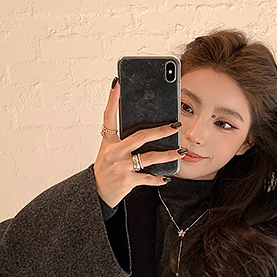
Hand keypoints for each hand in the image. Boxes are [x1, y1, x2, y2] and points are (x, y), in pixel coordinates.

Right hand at [93, 79, 183, 209]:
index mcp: (109, 141)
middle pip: (140, 137)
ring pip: (149, 158)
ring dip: (168, 155)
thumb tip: (149, 127)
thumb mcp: (110, 150)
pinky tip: (166, 177)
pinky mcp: (126, 181)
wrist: (96, 192)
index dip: (113, 100)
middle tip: (176, 125)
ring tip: (180, 152)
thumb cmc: (107, 168)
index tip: (118, 84)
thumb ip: (125, 139)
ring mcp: (120, 166)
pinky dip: (158, 178)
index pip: (109, 116)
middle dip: (160, 131)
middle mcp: (113, 152)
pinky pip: (147, 178)